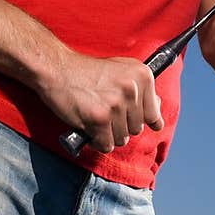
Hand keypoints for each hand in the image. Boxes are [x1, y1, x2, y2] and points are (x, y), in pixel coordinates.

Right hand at [39, 49, 163, 154]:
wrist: (57, 68)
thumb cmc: (87, 72)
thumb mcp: (121, 70)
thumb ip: (141, 90)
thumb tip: (157, 114)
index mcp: (142, 75)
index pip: (154, 115)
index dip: (138, 119)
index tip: (126, 115)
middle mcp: (133, 89)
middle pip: (136, 129)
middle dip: (119, 126)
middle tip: (103, 111)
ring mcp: (116, 104)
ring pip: (122, 139)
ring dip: (107, 134)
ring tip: (94, 116)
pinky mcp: (100, 119)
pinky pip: (106, 145)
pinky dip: (96, 141)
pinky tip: (88, 126)